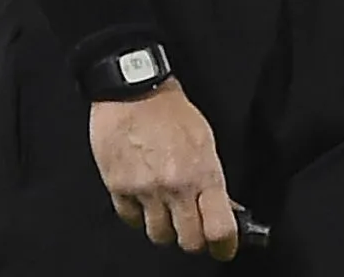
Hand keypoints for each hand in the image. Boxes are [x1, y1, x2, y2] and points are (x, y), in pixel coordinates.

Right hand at [89, 81, 240, 260]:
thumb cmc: (173, 112)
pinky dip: (139, 217)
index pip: (219, 228)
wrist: (134, 92)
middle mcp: (174, 187)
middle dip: (195, 241)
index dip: (225, 246)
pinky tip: (145, 201)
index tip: (225, 250)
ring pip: (159, 235)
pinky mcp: (117, 189)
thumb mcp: (207, 142)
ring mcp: (144, 191)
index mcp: (203, 174)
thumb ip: (213, 179)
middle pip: (189, 241)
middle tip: (196, 231)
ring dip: (167, 229)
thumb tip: (225, 207)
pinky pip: (131, 220)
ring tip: (170, 212)